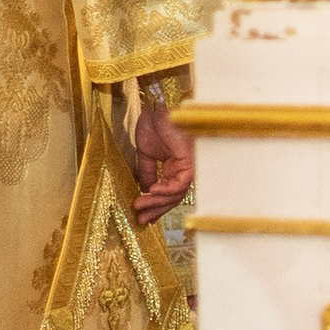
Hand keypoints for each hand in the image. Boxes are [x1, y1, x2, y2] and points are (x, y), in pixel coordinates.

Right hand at [133, 91, 193, 220]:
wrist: (155, 108)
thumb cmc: (153, 125)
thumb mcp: (145, 154)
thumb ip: (147, 173)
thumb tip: (144, 191)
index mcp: (173, 168)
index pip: (167, 193)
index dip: (154, 205)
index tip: (140, 214)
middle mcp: (183, 169)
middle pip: (172, 198)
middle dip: (156, 210)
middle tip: (140, 220)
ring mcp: (188, 167)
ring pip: (176, 194)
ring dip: (157, 202)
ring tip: (140, 207)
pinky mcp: (189, 163)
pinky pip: (179, 184)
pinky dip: (165, 190)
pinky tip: (151, 192)